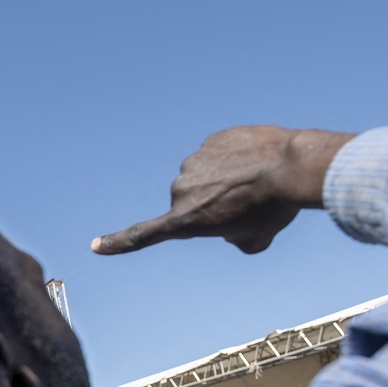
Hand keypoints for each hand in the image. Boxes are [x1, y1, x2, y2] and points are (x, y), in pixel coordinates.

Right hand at [92, 126, 355, 254]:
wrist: (292, 167)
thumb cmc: (274, 209)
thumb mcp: (255, 238)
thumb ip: (234, 238)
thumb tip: (232, 227)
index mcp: (185, 220)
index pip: (143, 236)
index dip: (118, 244)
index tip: (95, 247)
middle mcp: (181, 191)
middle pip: (192, 202)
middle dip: (215, 205)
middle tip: (250, 204)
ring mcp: (195, 161)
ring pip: (206, 175)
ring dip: (225, 179)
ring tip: (258, 180)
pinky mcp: (213, 139)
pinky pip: (220, 151)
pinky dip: (235, 157)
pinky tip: (259, 160)